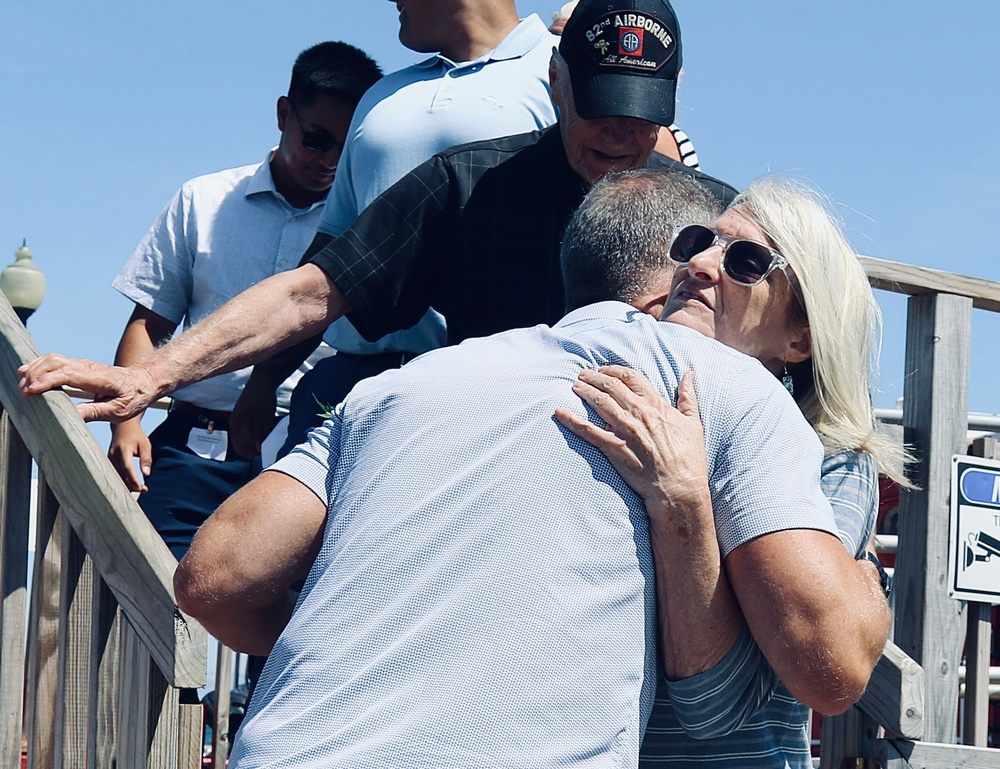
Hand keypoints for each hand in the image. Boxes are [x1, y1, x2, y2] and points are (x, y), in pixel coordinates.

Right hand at [18, 353, 159, 422]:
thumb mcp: (120, 410)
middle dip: (35, 374)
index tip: (30, 391)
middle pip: (55, 362)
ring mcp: (84, 364)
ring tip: (22, 383)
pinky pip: (56, 361)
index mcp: (98, 377)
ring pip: (53, 358)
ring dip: (35, 368)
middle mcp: (88, 367)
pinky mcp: (80, 366)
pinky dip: (40, 365)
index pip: (66, 374)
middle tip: (22, 390)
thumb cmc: (134, 397)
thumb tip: (72, 416)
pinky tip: (29, 372)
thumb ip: (96, 412)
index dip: (46, 381)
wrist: (145, 381)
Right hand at [108, 417, 151, 491]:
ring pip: (116, 477)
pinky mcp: (109, 462)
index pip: (127, 468)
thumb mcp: (145, 444)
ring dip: (127, 485)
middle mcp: (113, 456)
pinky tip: (132, 484)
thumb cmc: (136, 436)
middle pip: (120, 476)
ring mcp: (109, 459)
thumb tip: (146, 474)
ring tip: (140, 488)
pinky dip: (122, 480)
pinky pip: (114, 474)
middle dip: (131, 486)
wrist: (123, 427)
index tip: (142, 488)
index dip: (133, 480)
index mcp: (122, 450)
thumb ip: (146, 459)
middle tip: (144, 490)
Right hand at [230, 375, 278, 456]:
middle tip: (267, 444)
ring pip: (242, 442)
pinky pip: (245, 435)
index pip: (242, 448)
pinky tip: (263, 431)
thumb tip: (258, 449)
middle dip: (253, 449)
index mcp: (236, 424)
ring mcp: (237, 423)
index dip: (255, 450)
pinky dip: (253, 437)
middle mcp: (233, 425)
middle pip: (240, 448)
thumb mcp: (264, 417)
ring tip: (266, 437)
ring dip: (253, 444)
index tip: (267, 446)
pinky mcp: (242, 421)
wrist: (262, 381)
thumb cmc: (263, 397)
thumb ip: (260, 434)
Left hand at [554, 366, 709, 516]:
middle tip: (583, 374)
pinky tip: (559, 412)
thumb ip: (688, 397)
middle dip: (595, 377)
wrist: (679, 488)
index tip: (604, 370)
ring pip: (599, 403)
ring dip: (584, 391)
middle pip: (612, 387)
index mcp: (657, 406)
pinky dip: (572, 420)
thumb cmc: (689, 459)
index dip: (615, 371)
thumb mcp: (693, 423)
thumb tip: (689, 375)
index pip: (632, 378)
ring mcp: (625, 430)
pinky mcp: (613, 448)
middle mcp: (639, 414)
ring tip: (574, 386)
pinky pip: (588, 431)